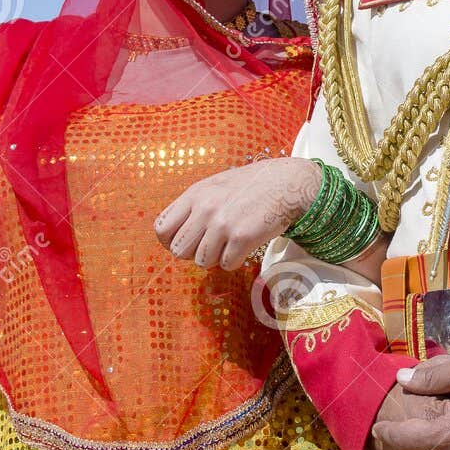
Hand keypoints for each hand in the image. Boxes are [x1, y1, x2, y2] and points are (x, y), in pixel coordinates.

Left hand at [154, 158, 321, 270]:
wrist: (287, 184)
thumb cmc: (251, 186)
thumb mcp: (215, 186)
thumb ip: (194, 207)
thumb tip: (175, 236)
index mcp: (195, 195)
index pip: (162, 229)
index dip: (171, 242)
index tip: (187, 242)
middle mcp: (205, 209)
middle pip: (179, 251)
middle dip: (194, 253)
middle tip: (212, 244)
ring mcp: (223, 224)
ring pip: (202, 262)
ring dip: (216, 257)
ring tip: (231, 242)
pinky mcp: (242, 238)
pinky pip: (226, 265)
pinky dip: (235, 260)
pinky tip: (244, 245)